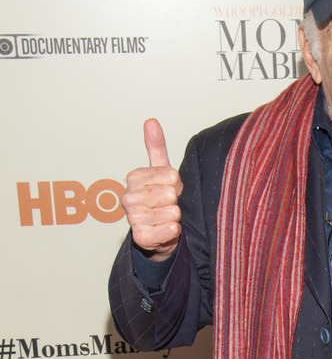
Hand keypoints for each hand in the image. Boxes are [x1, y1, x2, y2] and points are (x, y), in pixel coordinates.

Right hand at [121, 119, 182, 260]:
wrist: (159, 229)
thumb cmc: (161, 197)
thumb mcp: (162, 170)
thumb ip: (156, 146)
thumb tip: (150, 121)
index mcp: (134, 177)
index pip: (172, 175)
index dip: (176, 183)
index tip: (169, 187)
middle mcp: (128, 197)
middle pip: (171, 194)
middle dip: (176, 200)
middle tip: (168, 204)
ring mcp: (132, 218)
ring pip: (173, 212)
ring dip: (175, 216)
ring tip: (165, 216)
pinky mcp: (140, 237)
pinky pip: (170, 230)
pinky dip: (173, 231)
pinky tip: (165, 230)